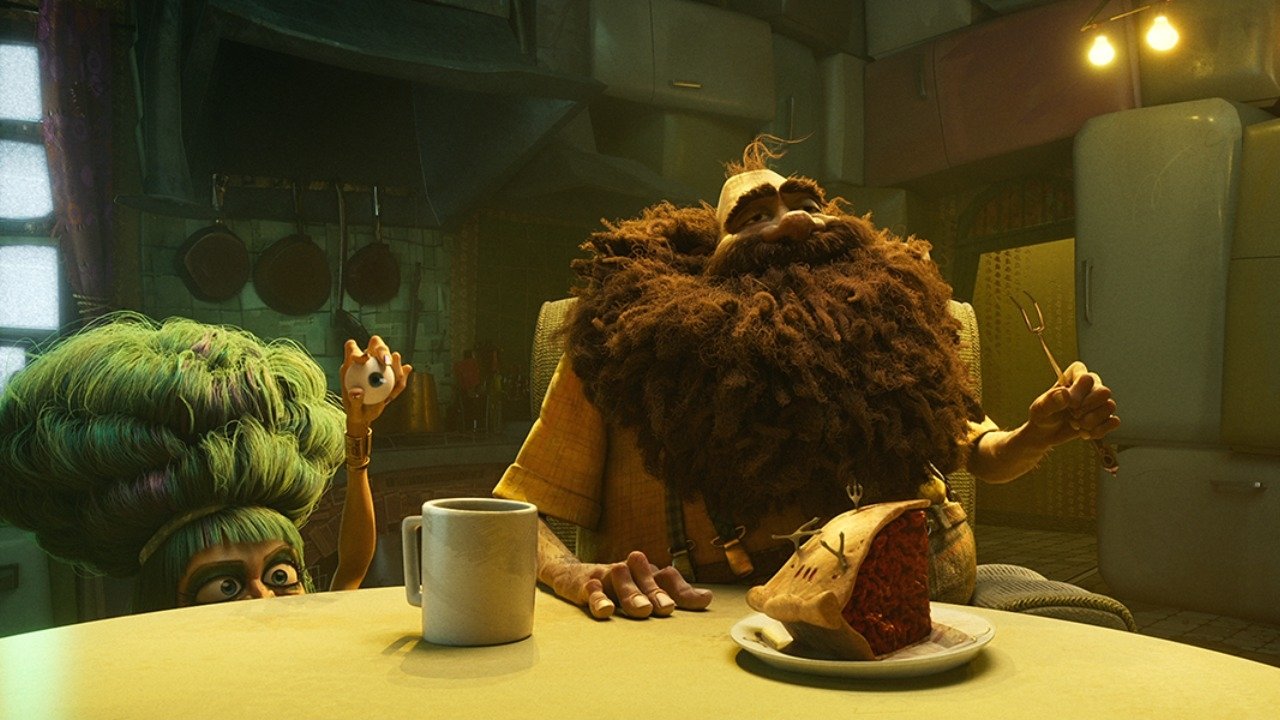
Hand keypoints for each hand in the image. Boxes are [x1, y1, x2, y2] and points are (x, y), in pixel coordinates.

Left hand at [341, 335, 411, 433]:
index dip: (357, 350)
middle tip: (386, 362)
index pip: (352, 349)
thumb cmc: (356, 412)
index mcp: (351, 365)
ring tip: (400, 376)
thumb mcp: (354, 411)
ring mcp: (379, 365)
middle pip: (375, 345)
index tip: (365, 360)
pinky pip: (399, 371)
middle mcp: (367, 360)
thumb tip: (357, 392)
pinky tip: (406, 373)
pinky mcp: (391, 372)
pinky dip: (402, 374)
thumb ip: (355, 402)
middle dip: (382, 349)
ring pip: (390, 356)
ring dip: (396, 364)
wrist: (367, 416)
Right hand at [543, 551, 713, 619]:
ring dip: (632, 594)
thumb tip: (708, 598)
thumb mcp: (644, 588)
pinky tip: (606, 610)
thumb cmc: (619, 585)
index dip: (684, 589)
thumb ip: (673, 594)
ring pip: (620, 580)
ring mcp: (607, 576)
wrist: (573, 574)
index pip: (668, 577)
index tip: (702, 601)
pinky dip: (599, 598)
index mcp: (646, 573)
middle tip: (667, 608)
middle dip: (657, 593)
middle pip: (646, 578)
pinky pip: (592, 590)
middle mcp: (630, 571)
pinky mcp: (585, 584)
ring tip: (642, 610)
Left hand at [1026, 361, 1118, 447]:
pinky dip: (1099, 431)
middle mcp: (1090, 386)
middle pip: (1104, 392)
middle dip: (1088, 408)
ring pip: (1110, 406)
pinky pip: (1114, 421)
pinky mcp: (1104, 417)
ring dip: (1092, 421)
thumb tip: (1066, 394)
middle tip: (1073, 415)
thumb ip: (1050, 401)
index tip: (1069, 404)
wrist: (1046, 434)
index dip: (1080, 393)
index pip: (1087, 378)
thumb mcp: (1040, 409)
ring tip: (1076, 425)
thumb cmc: (1042, 416)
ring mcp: (1099, 402)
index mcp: (1074, 376)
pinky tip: (1085, 434)